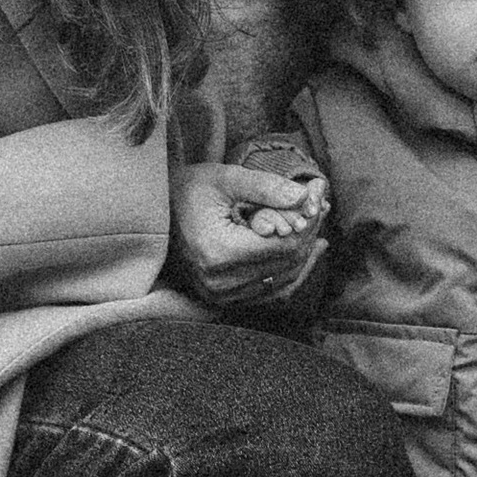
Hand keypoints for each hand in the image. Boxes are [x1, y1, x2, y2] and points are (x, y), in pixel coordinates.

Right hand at [170, 159, 335, 311]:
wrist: (154, 215)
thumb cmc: (186, 191)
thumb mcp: (224, 178)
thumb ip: (266, 187)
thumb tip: (305, 197)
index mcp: (219, 252)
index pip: (283, 243)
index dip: (308, 219)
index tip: (319, 193)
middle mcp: (220, 282)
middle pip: (287, 261)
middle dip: (309, 230)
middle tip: (321, 203)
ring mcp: (221, 295)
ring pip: (284, 278)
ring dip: (304, 250)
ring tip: (316, 221)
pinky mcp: (223, 298)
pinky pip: (270, 291)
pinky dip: (291, 270)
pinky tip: (307, 249)